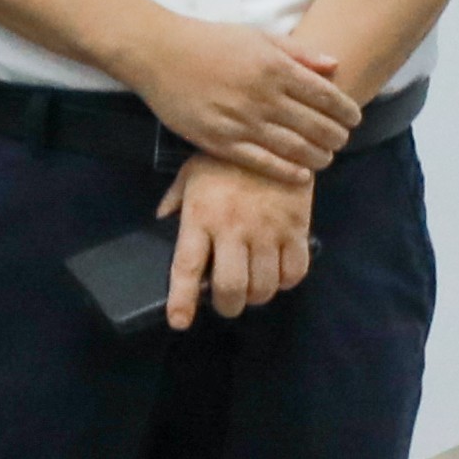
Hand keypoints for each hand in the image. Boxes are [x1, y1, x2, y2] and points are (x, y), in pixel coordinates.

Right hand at [122, 16, 355, 174]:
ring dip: (318, 157)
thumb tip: (335, 66)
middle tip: (341, 141)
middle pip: (316, 126)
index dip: (346, 111)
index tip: (353, 118)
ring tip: (325, 159)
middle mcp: (263, 96)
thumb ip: (298, 52)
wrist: (158, 53)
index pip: (326, 97)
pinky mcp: (219, 141)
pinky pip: (261, 163)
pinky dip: (286, 172)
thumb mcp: (257, 37)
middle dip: (336, 137)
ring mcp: (241, 121)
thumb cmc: (209, 41)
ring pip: (294, 148)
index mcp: (275, 68)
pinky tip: (300, 175)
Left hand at [157, 155, 316, 323]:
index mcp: (200, 217)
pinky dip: (285, 283)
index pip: (186, 267)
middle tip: (226, 304)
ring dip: (256, 297)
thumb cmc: (226, 159)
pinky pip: (294, 273)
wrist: (277, 136)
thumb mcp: (190, 173)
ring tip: (251, 289)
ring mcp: (268, 231)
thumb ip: (174, 200)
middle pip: (231, 287)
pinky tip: (277, 275)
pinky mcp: (297, 229)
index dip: (182, 300)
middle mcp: (233, 229)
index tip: (180, 322)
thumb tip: (161, 221)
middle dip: (227, 306)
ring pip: (264, 286)